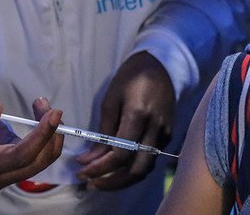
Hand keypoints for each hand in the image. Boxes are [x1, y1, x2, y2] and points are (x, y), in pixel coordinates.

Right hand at [0, 98, 63, 189]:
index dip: (40, 136)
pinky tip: (43, 114)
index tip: (53, 113)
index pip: (20, 156)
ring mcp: (11, 174)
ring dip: (52, 131)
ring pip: (45, 158)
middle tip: (48, 105)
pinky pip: (43, 153)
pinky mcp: (20, 167)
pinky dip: (49, 133)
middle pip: (38, 160)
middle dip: (50, 132)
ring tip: (43, 105)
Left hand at [76, 52, 174, 189]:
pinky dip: (133, 169)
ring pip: (145, 170)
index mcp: (138, 115)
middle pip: (136, 170)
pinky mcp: (168, 136)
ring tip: (101, 181)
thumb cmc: (131, 78)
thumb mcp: (111, 99)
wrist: (161, 66)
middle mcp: (155, 129)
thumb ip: (102, 132)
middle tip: (91, 183)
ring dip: (123, 181)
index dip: (99, 167)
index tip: (81, 171)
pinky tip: (117, 169)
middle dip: (112, 182)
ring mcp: (164, 134)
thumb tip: (89, 159)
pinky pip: (150, 160)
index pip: (120, 154)